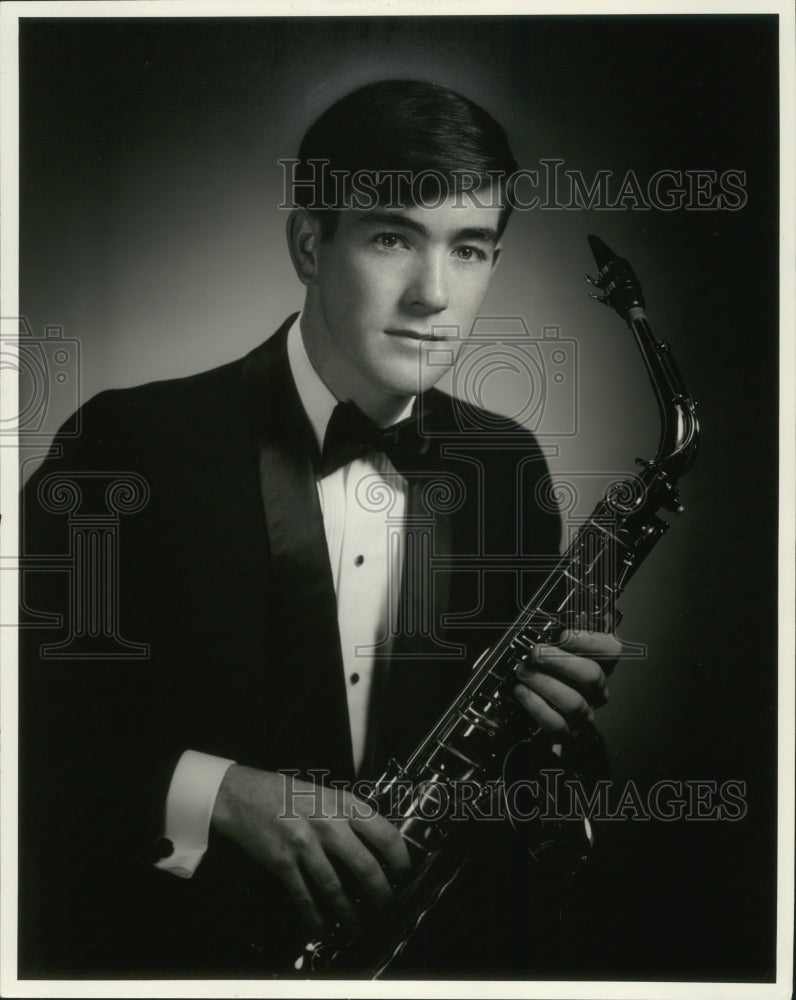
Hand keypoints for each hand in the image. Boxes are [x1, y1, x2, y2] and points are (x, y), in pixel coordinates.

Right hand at [210, 765, 410, 932]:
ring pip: (336, 887)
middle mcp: (327, 823)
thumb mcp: (325, 793)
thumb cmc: (285, 794)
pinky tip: (323, 927)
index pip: (384, 832)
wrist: (242, 794)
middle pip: (365, 865)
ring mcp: (304, 844)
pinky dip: (315, 916)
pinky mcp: (283, 862)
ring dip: (350, 912)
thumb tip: (375, 842)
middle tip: (388, 906)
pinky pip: (304, 896)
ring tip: (359, 925)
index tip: (405, 872)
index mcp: (342, 804)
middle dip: (381, 892)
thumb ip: (348, 814)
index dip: (400, 858)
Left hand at [513, 626, 620, 734]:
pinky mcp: (567, 733)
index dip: (590, 641)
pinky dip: (537, 707)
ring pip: (574, 702)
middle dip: (560, 662)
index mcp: (599, 664)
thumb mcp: (556, 648)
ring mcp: (584, 713)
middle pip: (592, 675)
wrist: (537, 716)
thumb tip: (575, 615)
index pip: (611, 650)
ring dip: (545, 684)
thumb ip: (565, 633)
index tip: (563, 635)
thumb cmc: (549, 673)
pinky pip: (557, 724)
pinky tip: (522, 691)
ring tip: (523, 671)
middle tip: (536, 652)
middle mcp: (596, 690)